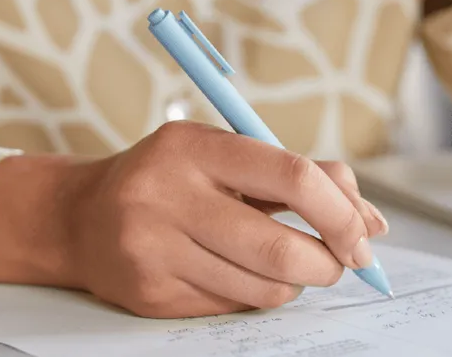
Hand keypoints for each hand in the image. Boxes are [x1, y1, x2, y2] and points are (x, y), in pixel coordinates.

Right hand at [0, 121, 386, 318]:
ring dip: (292, 284)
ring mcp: (153, 248)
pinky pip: (232, 306)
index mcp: (194, 146)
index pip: (292, 177)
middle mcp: (167, 195)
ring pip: (263, 288)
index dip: (341, 212)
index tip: (363, 235)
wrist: (78, 216)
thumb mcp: (227, 155)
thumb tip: (373, 222)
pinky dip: (252, 294)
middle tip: (335, 263)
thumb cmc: (170, 179)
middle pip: (282, 248)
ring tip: (280, 264)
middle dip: (327, 264)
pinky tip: (234, 273)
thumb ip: (300, 176)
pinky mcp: (148, 293)